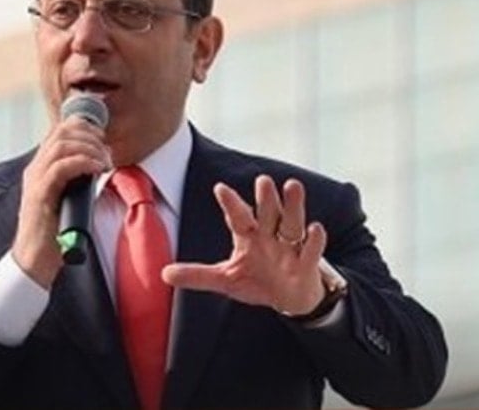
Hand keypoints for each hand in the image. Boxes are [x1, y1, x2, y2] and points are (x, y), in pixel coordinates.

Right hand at [13, 116, 111, 288]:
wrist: (34, 260)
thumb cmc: (54, 233)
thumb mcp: (68, 198)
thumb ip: (78, 179)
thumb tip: (100, 165)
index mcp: (40, 168)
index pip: (59, 131)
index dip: (83, 127)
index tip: (102, 137)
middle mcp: (35, 170)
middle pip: (61, 133)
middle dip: (89, 136)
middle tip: (106, 151)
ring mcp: (35, 181)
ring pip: (61, 146)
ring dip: (89, 148)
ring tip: (104, 161)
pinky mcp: (39, 196)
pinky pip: (60, 168)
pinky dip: (82, 162)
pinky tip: (96, 169)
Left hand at [161, 175, 327, 315]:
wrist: (290, 298)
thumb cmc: (257, 281)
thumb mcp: (226, 280)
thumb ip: (198, 276)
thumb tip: (164, 274)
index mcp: (248, 237)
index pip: (238, 217)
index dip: (230, 204)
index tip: (220, 188)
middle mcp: (270, 235)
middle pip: (267, 213)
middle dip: (265, 198)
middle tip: (262, 180)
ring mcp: (290, 247)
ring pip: (291, 222)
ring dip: (292, 205)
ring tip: (292, 185)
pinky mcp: (307, 263)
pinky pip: (311, 249)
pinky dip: (314, 239)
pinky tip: (315, 227)